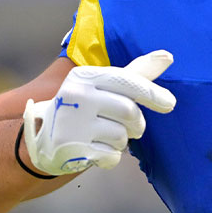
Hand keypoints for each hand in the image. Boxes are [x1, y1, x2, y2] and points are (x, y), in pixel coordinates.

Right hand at [23, 50, 175, 174]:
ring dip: (121, 141)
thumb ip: (137, 72)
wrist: (41, 137)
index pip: (127, 81)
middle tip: (133, 127)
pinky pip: (111, 156)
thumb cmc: (84, 108)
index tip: (170, 104)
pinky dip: (111, 156)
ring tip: (105, 136)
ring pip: (121, 136)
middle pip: (128, 111)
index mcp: (85, 76)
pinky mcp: (71, 148)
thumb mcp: (104, 85)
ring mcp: (72, 123)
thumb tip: (168, 56)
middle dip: (137, 123)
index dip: (152, 93)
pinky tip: (96, 150)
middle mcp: (76, 96)